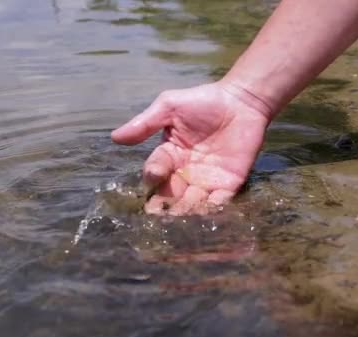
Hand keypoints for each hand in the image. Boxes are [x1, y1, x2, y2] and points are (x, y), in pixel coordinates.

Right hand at [111, 81, 271, 214]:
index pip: (156, 171)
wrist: (242, 101)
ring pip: (192, 202)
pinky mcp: (230, 183)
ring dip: (187, 210)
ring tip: (184, 214)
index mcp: (169, 156)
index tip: (154, 175)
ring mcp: (207, 180)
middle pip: (170, 194)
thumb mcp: (169, 106)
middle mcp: (185, 173)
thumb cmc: (203, 101)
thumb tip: (115, 137)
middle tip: (161, 214)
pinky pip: (219, 201)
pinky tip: (210, 211)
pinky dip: (214, 209)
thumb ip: (145, 123)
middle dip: (165, 204)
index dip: (153, 175)